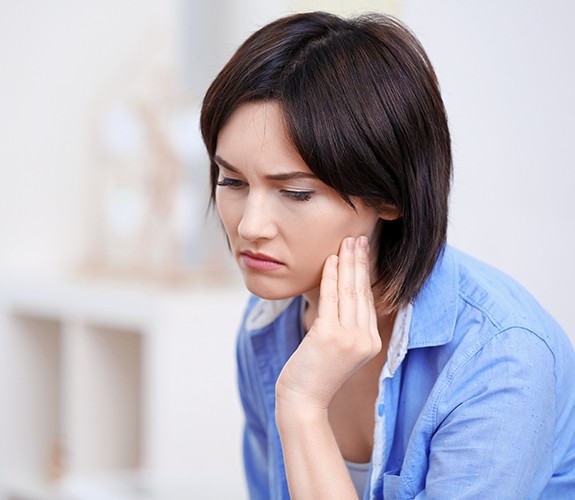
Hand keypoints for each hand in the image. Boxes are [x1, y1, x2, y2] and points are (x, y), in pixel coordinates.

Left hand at [276, 236, 381, 411]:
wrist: (303, 400)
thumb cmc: (315, 373)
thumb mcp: (338, 348)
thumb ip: (345, 325)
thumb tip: (341, 293)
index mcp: (370, 341)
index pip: (367, 300)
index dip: (364, 274)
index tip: (361, 252)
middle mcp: (364, 339)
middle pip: (361, 292)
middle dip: (359, 262)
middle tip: (357, 238)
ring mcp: (349, 338)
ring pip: (348, 291)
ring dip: (347, 263)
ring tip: (346, 242)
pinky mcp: (330, 336)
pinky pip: (330, 299)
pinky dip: (330, 277)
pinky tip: (331, 260)